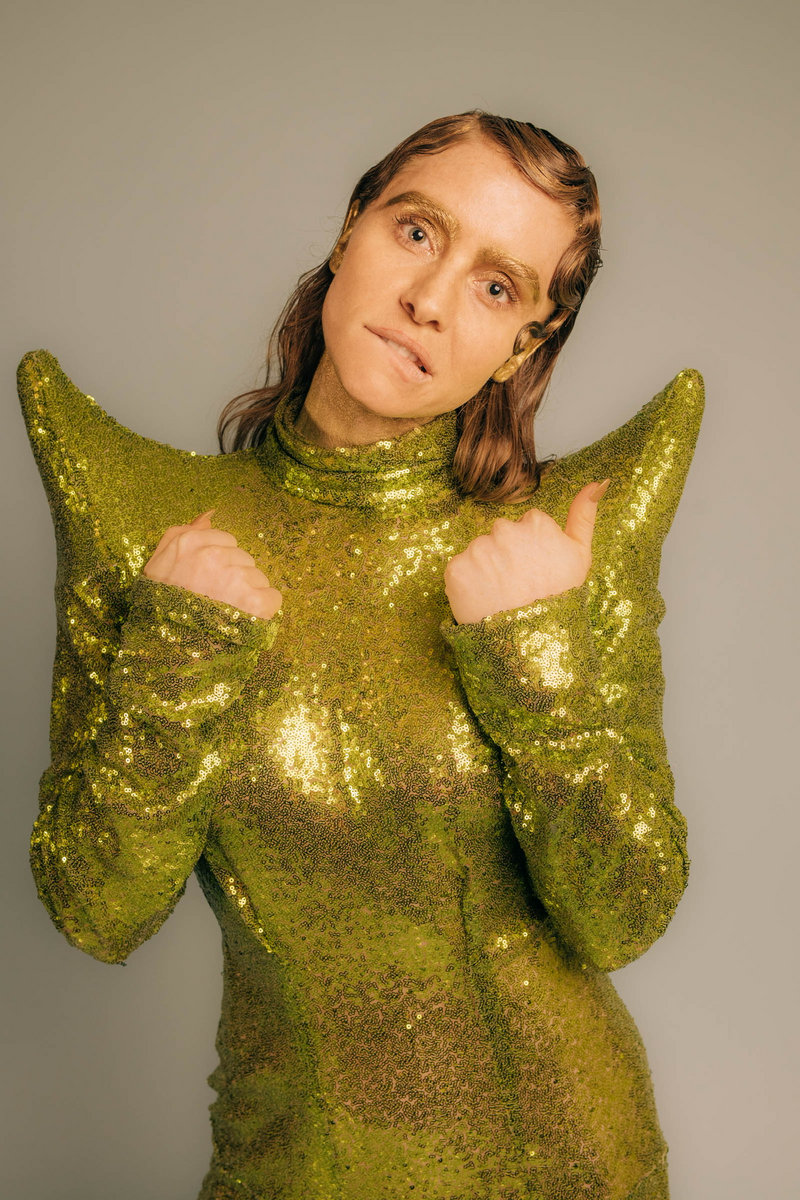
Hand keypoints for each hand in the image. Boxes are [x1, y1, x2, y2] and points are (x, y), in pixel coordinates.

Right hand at [143, 510, 282, 620]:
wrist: (166, 647)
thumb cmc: (160, 606)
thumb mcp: (157, 564)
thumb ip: (180, 534)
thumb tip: (210, 515)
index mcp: (189, 543)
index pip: (225, 540)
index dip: (219, 563)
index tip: (207, 581)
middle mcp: (213, 555)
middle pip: (243, 558)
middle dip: (234, 577)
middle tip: (215, 600)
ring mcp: (235, 577)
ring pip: (258, 577)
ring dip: (247, 594)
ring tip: (226, 613)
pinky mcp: (254, 600)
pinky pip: (272, 597)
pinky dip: (263, 610)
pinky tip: (244, 620)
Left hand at [444, 479, 609, 623]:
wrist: (533, 642)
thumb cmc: (561, 599)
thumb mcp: (580, 556)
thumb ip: (585, 515)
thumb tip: (598, 481)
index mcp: (534, 522)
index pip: (525, 526)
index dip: (531, 551)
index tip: (537, 570)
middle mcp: (503, 530)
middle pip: (499, 536)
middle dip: (506, 556)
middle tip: (519, 586)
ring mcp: (477, 549)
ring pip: (479, 553)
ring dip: (486, 570)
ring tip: (502, 595)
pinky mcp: (456, 569)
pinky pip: (459, 570)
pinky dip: (467, 585)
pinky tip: (484, 600)